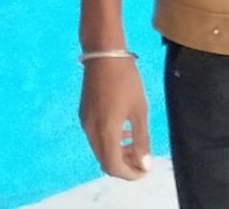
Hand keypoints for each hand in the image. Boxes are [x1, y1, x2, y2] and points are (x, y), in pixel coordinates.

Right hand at [79, 58, 150, 179]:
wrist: (104, 54)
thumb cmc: (126, 79)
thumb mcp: (139, 108)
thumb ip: (141, 138)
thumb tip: (144, 163)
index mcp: (105, 131)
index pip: (114, 166)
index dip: (129, 173)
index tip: (144, 170)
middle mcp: (91, 131)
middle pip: (105, 161)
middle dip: (124, 165)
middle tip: (142, 159)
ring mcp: (85, 123)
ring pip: (100, 149)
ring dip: (117, 153)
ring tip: (135, 144)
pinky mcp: (84, 114)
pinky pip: (95, 137)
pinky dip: (109, 141)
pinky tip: (124, 130)